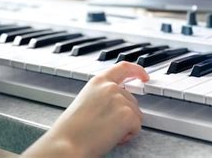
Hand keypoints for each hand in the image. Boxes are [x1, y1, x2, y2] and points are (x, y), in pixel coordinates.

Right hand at [23, 62, 148, 157]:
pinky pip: (136, 127)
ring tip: (105, 132)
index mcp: (98, 81)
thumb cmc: (71, 130)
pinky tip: (111, 138)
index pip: (123, 67)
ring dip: (125, 126)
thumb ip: (102, 96)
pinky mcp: (128, 115)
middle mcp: (111, 87)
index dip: (137, 71)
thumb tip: (115, 105)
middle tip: (106, 126)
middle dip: (125, 114)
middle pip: (131, 99)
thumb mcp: (85, 101)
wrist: (67, 144)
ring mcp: (121, 100)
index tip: (144, 76)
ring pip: (135, 115)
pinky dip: (127, 136)